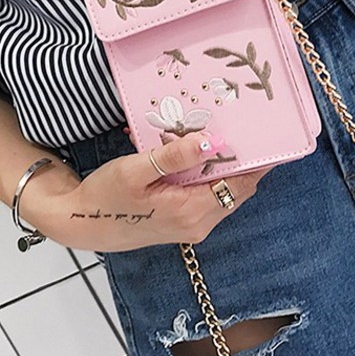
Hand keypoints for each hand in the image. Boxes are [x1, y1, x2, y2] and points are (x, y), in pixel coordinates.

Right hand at [54, 132, 272, 251]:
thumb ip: (174, 157)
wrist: (81, 224)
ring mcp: (191, 226)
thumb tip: (211, 141)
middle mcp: (198, 224)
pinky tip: (203, 157)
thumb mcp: (135, 171)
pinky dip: (214, 178)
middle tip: (250, 128)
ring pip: (225, 194)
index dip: (260, 163)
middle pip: (237, 190)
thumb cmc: (105, 196)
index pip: (240, 185)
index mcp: (191, 212)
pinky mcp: (183, 223)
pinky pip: (210, 198)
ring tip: (228, 137)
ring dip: (229, 169)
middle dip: (247, 162)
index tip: (273, 138)